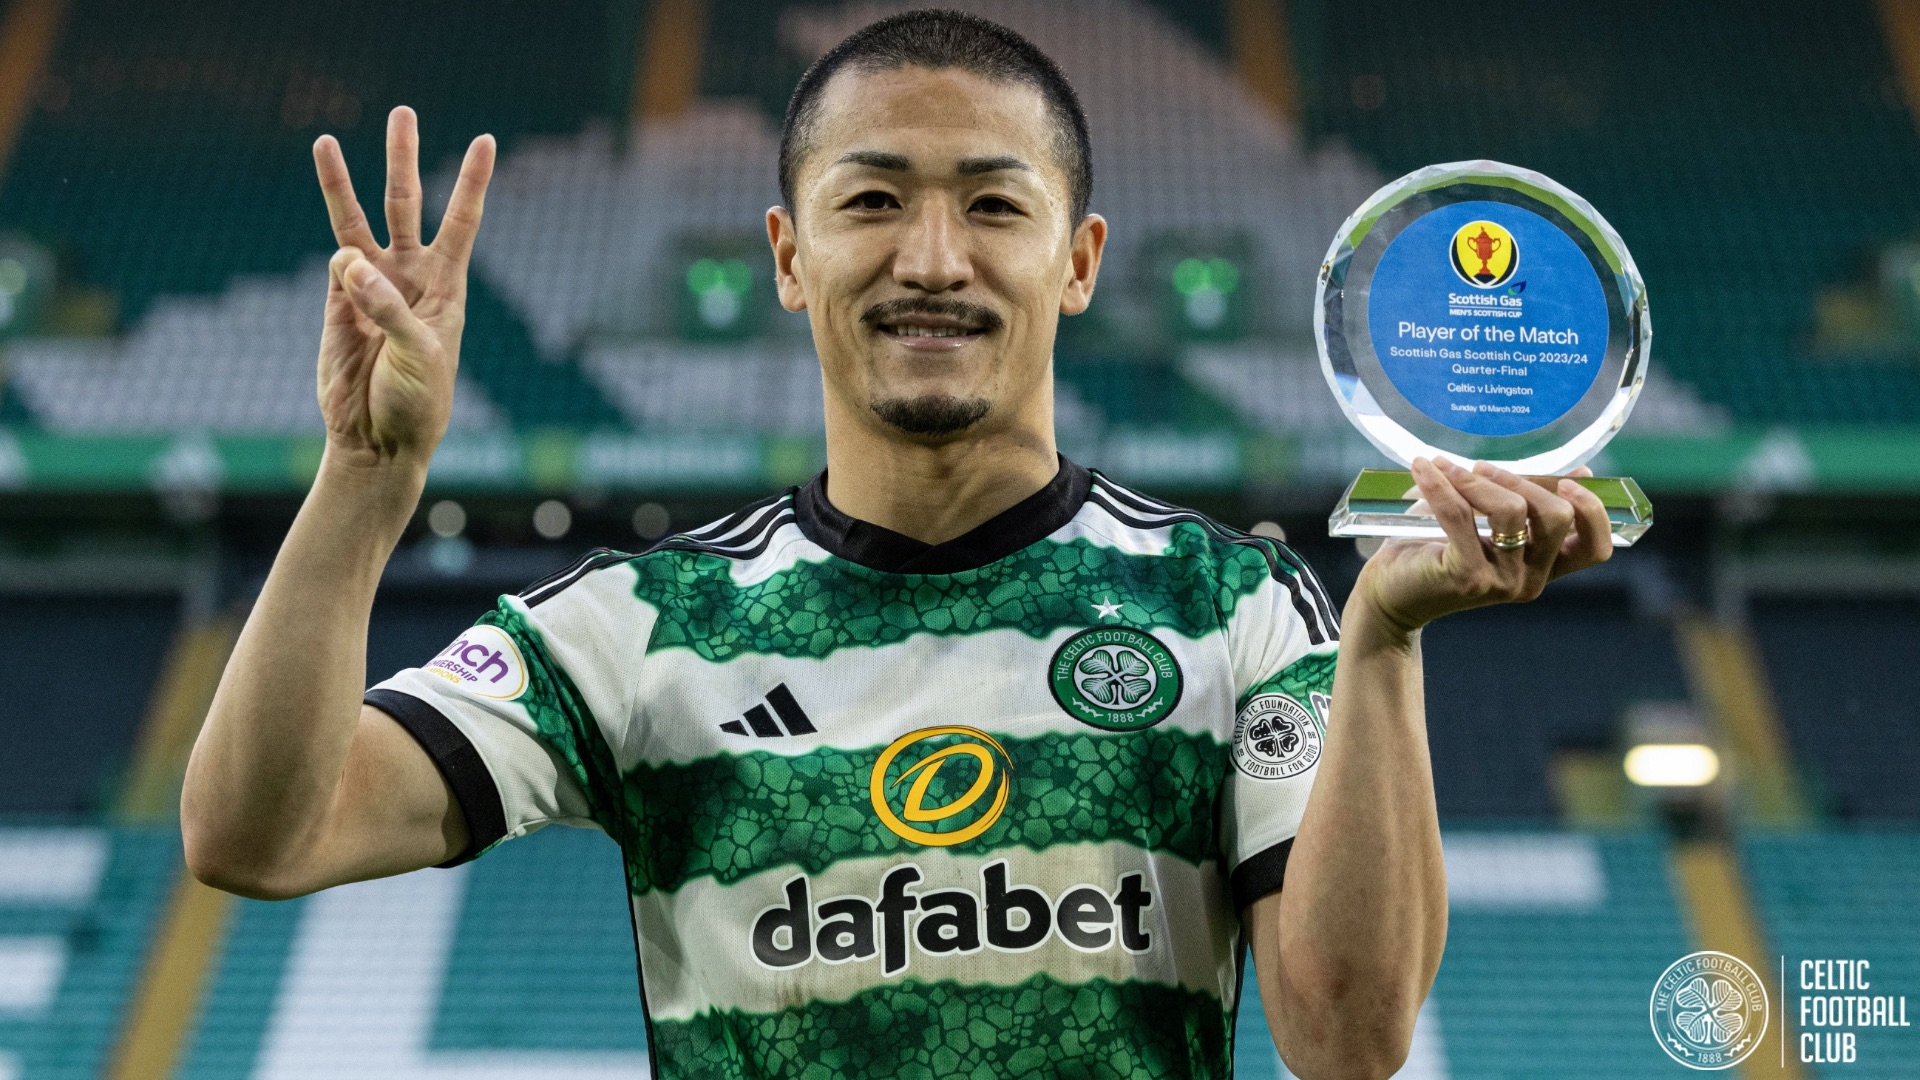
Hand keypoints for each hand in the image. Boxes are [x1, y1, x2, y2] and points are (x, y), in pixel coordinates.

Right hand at [313, 107, 494, 468]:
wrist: (377, 441)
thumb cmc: (416, 404)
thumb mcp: (417, 357)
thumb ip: (386, 309)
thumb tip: (350, 263)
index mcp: (447, 287)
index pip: (461, 221)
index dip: (472, 181)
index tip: (485, 140)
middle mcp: (411, 277)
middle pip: (406, 204)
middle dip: (402, 159)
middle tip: (402, 112)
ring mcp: (371, 287)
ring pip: (357, 222)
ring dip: (342, 183)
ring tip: (325, 140)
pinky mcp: (338, 303)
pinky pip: (336, 263)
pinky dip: (340, 264)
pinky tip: (349, 281)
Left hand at [1353, 457, 1613, 637]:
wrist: (1390, 594)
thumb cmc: (1438, 550)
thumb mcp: (1488, 523)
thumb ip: (1527, 501)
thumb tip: (1580, 473)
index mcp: (1544, 567)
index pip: (1594, 548)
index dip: (1592, 512)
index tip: (1567, 482)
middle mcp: (1530, 580)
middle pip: (1556, 517)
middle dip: (1519, 480)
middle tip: (1480, 468)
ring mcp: (1501, 582)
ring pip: (1510, 511)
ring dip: (1475, 480)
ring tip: (1445, 469)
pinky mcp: (1466, 577)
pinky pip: (1460, 515)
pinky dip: (1440, 484)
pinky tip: (1423, 469)